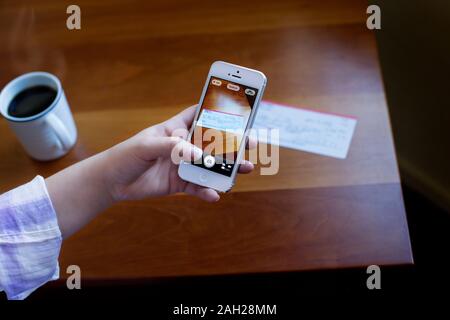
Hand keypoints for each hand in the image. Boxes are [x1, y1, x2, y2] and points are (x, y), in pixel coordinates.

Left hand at [46, 105, 254, 237]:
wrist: (113, 183)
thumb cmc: (126, 156)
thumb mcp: (145, 146)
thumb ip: (172, 147)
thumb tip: (197, 155)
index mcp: (175, 129)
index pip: (199, 114)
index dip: (217, 110)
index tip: (238, 108)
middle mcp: (183, 146)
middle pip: (213, 142)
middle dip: (232, 142)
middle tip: (250, 144)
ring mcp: (184, 165)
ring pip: (211, 165)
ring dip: (227, 168)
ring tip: (244, 169)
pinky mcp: (181, 183)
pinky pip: (199, 186)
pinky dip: (207, 191)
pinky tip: (214, 194)